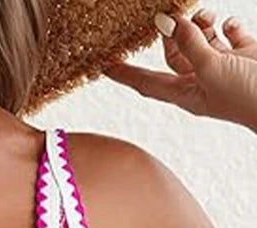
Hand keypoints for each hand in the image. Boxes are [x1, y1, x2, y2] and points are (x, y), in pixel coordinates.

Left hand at [103, 8, 256, 131]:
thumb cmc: (247, 96)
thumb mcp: (212, 68)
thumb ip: (189, 44)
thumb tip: (166, 21)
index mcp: (186, 95)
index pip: (146, 83)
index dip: (125, 74)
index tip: (103, 65)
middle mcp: (201, 82)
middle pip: (174, 53)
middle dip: (175, 33)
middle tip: (177, 14)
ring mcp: (222, 68)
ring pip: (202, 39)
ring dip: (201, 23)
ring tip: (207, 16)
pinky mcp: (244, 55)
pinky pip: (229, 34)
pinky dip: (229, 25)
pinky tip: (232, 26)